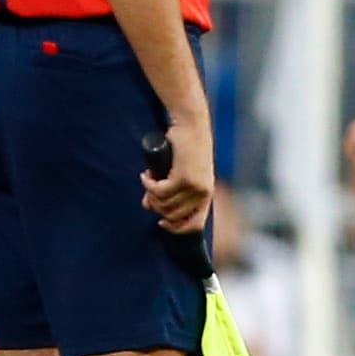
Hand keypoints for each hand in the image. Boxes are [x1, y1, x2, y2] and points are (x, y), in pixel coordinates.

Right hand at [141, 113, 213, 235]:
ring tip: (150, 178)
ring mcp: (194, 187)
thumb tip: (147, 206)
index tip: (162, 222)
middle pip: (171, 215)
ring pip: (163, 204)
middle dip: (156, 205)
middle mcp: (203, 194)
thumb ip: (168, 192)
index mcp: (206, 195)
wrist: (191, 127)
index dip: (176, 228)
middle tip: (150, 190)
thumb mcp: (180, 174)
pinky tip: (147, 174)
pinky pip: (158, 191)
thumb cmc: (185, 149)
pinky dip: (148, 184)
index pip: (194, 225)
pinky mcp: (183, 178)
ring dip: (151, 193)